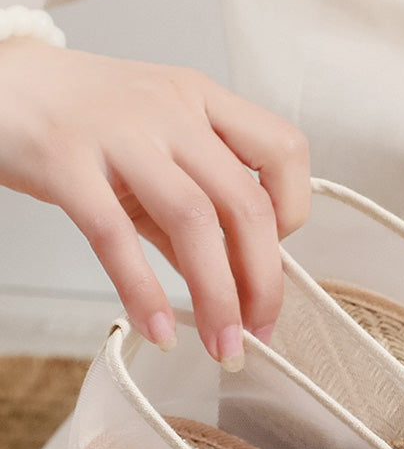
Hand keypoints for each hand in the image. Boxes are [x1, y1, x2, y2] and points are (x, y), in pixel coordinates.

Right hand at [0, 38, 310, 363]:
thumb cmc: (81, 121)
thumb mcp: (152, 154)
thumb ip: (192, 214)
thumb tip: (233, 287)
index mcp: (200, 101)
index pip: (283, 150)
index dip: (293, 214)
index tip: (274, 260)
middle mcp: (169, 109)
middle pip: (245, 203)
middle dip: (264, 282)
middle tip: (260, 335)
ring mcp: (118, 130)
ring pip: (193, 220)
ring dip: (217, 297)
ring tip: (223, 347)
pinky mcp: (65, 159)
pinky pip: (115, 235)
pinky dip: (143, 292)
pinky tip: (158, 329)